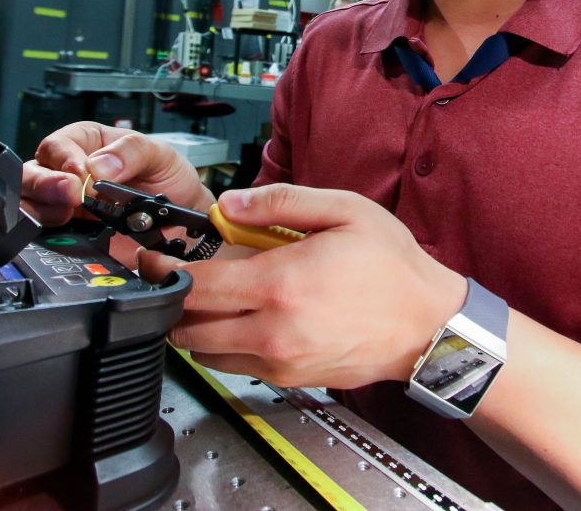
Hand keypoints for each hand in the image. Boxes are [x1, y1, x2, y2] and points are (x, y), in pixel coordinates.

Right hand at [20, 122, 212, 226]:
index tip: (80, 172)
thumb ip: (132, 152)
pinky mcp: (70, 234)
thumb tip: (100, 165)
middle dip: (44, 184)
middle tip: (70, 194)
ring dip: (41, 210)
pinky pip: (47, 237)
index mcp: (85, 143)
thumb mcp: (159, 153)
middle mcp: (67, 173)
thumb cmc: (166, 177)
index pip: (58, 145)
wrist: (181, 217)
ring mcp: (65, 205)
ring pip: (30, 204)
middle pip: (31, 174)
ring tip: (67, 213)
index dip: (64, 159)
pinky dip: (51, 237)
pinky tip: (69, 235)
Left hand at [137, 183, 466, 389]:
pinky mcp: (287, 380)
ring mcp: (278, 361)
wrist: (427, 326)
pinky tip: (249, 317)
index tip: (152, 259)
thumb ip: (280, 201)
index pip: (194, 285)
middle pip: (185, 327)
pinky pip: (234, 366)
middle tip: (176, 278)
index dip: (162, 271)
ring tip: (217, 297)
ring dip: (196, 325)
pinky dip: (226, 344)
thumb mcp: (344, 210)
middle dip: (172, 301)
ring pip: (203, 352)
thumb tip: (231, 202)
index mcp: (280, 284)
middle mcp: (273, 331)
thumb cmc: (392, 269)